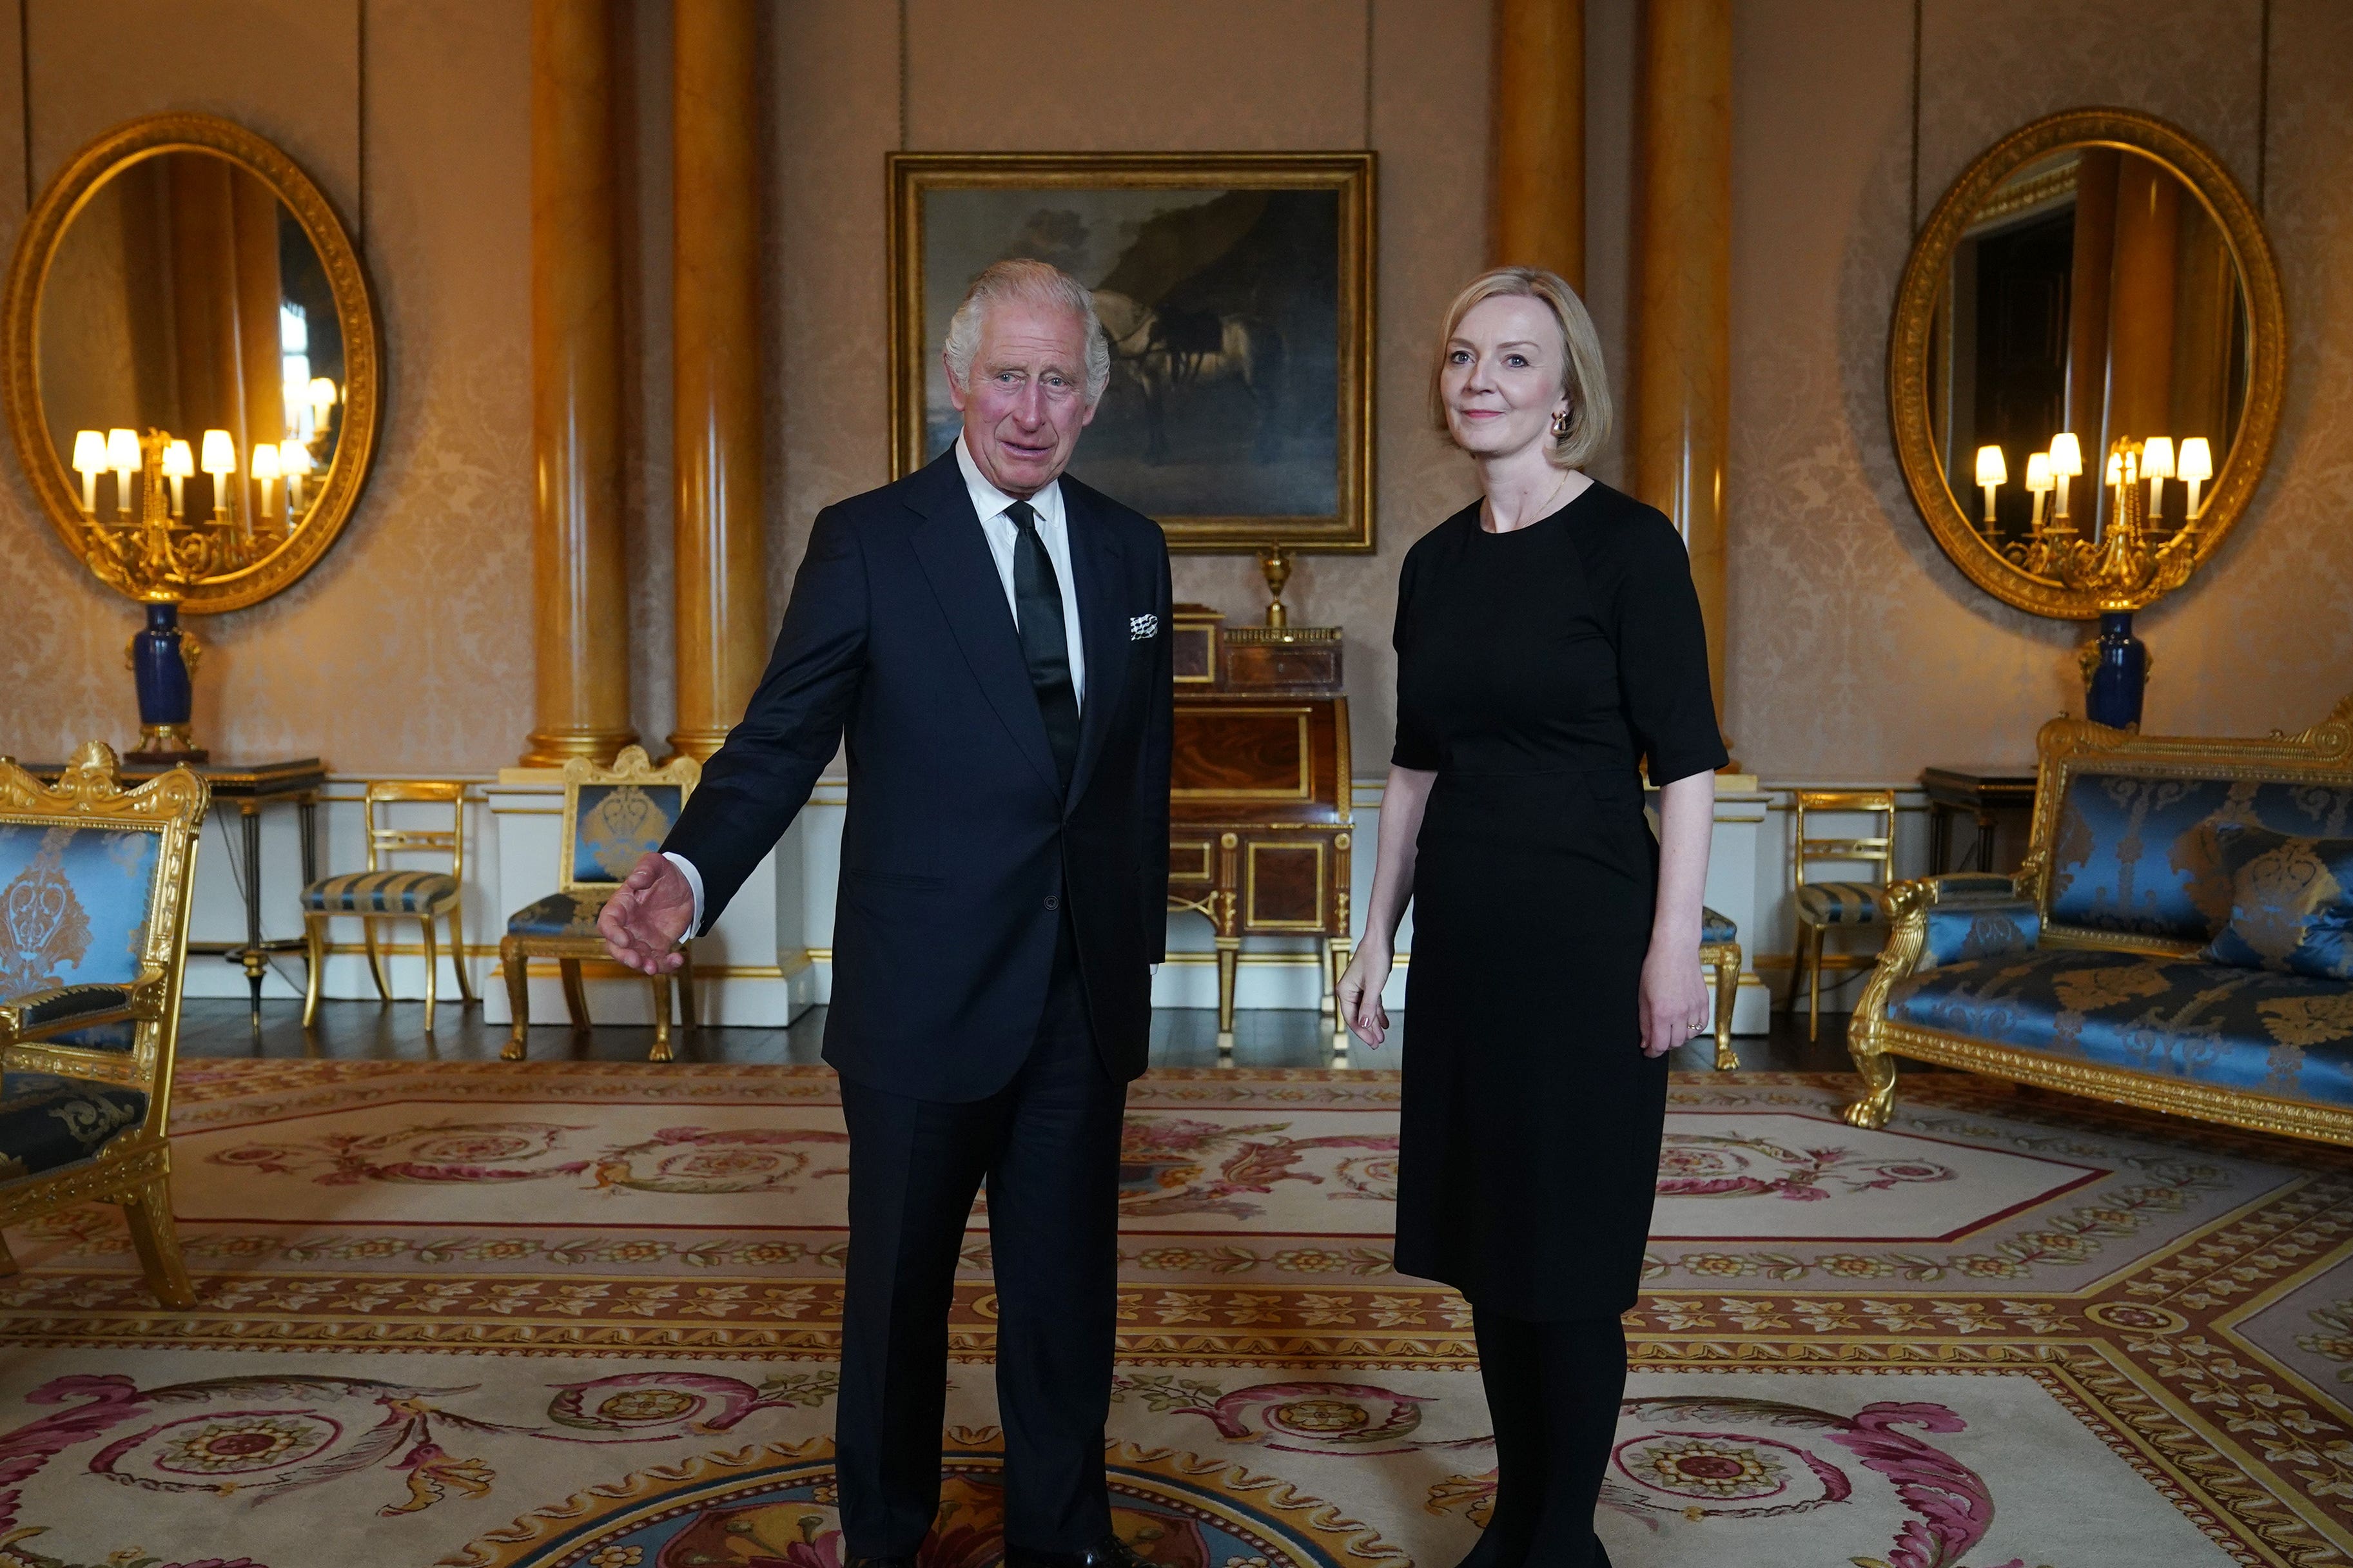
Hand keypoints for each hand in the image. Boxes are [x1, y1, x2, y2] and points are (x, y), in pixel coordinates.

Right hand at [598, 853, 694, 974]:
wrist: (686, 884)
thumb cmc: (665, 873)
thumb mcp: (656, 864)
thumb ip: (645, 869)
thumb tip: (636, 880)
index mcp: (621, 906)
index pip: (608, 922)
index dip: (612, 933)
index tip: (624, 939)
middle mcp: (628, 925)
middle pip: (616, 947)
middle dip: (623, 956)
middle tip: (636, 961)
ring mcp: (642, 937)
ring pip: (636, 957)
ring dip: (643, 965)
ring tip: (653, 968)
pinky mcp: (658, 945)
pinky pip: (658, 960)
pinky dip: (666, 965)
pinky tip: (678, 959)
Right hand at [1337, 942, 1394, 1047]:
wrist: (1380, 940)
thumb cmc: (1374, 958)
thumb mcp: (1374, 986)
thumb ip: (1369, 1007)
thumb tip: (1365, 1025)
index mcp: (1345, 991)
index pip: (1351, 1018)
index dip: (1362, 1032)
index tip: (1372, 1042)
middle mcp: (1348, 991)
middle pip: (1357, 1016)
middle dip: (1368, 1030)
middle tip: (1377, 1043)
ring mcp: (1357, 988)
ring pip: (1365, 1011)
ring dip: (1373, 1023)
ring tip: (1382, 1036)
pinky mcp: (1366, 985)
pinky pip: (1371, 1003)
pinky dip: (1377, 1012)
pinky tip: (1384, 1022)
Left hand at [1639, 939, 1708, 1057]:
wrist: (1676, 949)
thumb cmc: (1655, 968)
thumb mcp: (1642, 996)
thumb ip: (1644, 1022)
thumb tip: (1646, 1042)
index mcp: (1662, 1013)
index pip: (1660, 1045)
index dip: (1652, 1052)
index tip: (1648, 1052)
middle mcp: (1680, 1013)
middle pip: (1675, 1043)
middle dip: (1664, 1045)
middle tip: (1657, 1038)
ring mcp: (1695, 1008)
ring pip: (1689, 1036)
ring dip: (1679, 1037)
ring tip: (1670, 1029)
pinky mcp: (1704, 1002)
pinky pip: (1701, 1025)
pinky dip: (1693, 1029)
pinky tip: (1685, 1024)